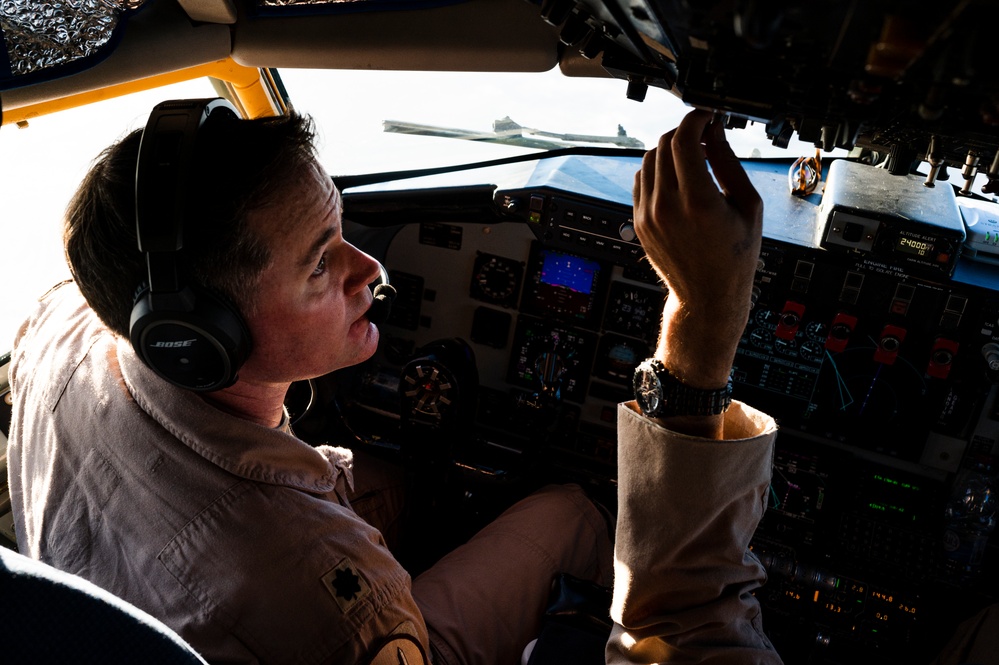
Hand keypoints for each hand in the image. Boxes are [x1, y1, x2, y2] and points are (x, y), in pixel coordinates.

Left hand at [634, 109, 761, 392]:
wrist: (707, 295)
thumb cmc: (734, 255)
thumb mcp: (747, 205)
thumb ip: (728, 162)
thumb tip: (715, 130)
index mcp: (698, 202)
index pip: (683, 141)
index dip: (695, 119)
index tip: (707, 116)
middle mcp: (667, 207)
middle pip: (664, 145)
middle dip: (685, 132)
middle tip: (704, 136)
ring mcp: (648, 215)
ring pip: (649, 159)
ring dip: (669, 149)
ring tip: (692, 158)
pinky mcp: (638, 221)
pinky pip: (640, 180)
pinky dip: (656, 169)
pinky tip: (676, 177)